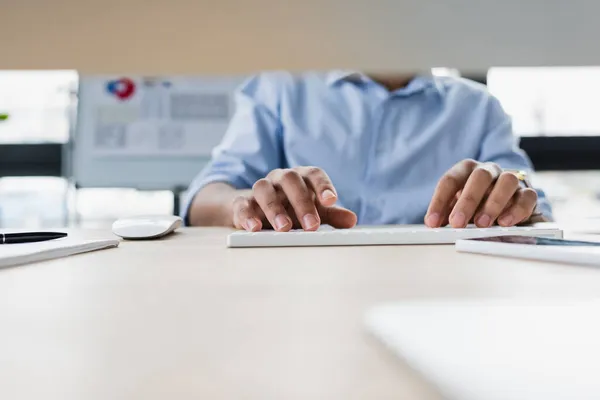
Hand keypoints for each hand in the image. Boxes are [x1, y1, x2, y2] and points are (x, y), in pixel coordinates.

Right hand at [231, 167, 356, 231]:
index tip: (331, 200)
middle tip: (312, 225)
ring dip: (275, 209)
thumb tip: (352, 220)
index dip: (323, 185)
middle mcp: (280, 179)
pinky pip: (242, 204)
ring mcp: (260, 189)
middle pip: (290, 180)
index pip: (313, 174)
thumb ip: (330, 215)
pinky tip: (254, 229)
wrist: (253, 208)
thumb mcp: (312, 211)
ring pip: (264, 189)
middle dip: (302, 202)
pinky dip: (247, 215)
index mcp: (300, 178)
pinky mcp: (242, 202)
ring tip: (283, 228)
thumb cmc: (289, 208)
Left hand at [425, 159, 539, 227]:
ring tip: (482, 224)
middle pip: (479, 177)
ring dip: (493, 204)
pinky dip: (517, 210)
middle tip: (457, 223)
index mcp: (467, 170)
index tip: (433, 222)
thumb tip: (433, 224)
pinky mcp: (528, 192)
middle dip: (467, 201)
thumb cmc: (475, 203)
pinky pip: (527, 196)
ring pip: (507, 181)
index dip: (439, 201)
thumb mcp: (456, 206)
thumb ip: (445, 213)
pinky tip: (505, 223)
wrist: (506, 201)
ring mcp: (510, 179)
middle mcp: (489, 170)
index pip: (450, 180)